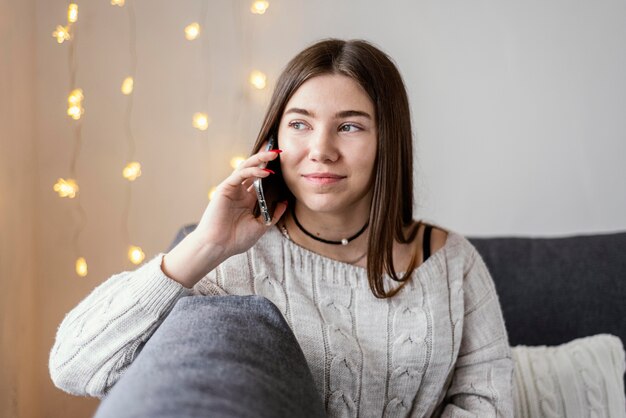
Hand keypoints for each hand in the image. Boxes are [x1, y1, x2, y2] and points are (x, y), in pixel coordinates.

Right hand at [162, 146, 286, 287]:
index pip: (260, 180)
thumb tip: (284, 203)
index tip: (283, 164)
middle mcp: (240, 192)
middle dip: (265, 159)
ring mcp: (232, 189)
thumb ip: (273, 214)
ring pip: (246, 168)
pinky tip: (265, 172)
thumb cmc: (235, 240)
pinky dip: (253, 171)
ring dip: (260, 159)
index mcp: (247, 200)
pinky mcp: (225, 188)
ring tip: (274, 154)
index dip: (269, 170)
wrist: (218, 247)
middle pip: (253, 170)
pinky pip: (240, 175)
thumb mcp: (261, 226)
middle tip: (279, 151)